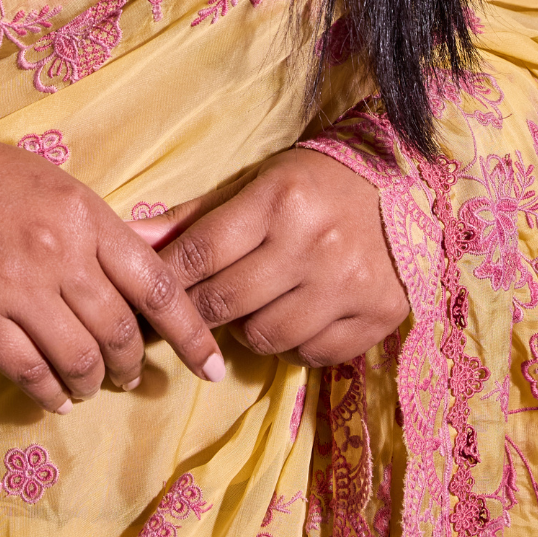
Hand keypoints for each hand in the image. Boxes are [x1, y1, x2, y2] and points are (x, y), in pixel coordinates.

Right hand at [0, 128, 226, 413]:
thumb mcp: (47, 182)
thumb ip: (95, 228)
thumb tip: (145, 268)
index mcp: (82, 213)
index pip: (156, 284)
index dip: (191, 333)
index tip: (212, 366)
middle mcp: (57, 252)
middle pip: (120, 333)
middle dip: (133, 366)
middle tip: (132, 377)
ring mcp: (13, 289)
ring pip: (79, 361)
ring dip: (92, 382)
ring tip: (89, 384)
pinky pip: (29, 374)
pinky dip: (50, 393)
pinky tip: (54, 394)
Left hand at [133, 148, 408, 366]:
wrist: (405, 184)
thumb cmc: (316, 182)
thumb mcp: (256, 183)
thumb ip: (194, 217)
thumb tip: (131, 238)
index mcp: (280, 200)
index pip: (201, 252)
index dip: (168, 278)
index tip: (150, 291)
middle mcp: (315, 244)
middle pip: (225, 301)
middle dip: (198, 309)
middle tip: (195, 306)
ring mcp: (349, 285)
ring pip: (264, 337)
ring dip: (247, 327)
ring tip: (253, 305)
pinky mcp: (378, 316)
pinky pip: (311, 354)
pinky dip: (294, 343)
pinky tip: (296, 315)